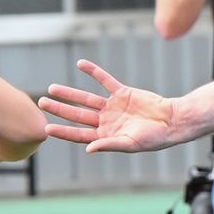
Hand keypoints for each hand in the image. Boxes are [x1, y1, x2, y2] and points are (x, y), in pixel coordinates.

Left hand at [40, 60, 184, 153]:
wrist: (172, 121)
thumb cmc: (154, 138)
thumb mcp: (130, 144)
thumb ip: (108, 145)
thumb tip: (88, 149)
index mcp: (105, 136)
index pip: (78, 134)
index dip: (63, 131)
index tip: (47, 128)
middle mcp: (105, 122)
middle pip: (77, 115)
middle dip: (59, 109)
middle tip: (41, 102)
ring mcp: (112, 107)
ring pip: (86, 99)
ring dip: (69, 93)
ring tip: (52, 88)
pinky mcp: (122, 93)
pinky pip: (105, 80)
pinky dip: (93, 72)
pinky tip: (81, 64)